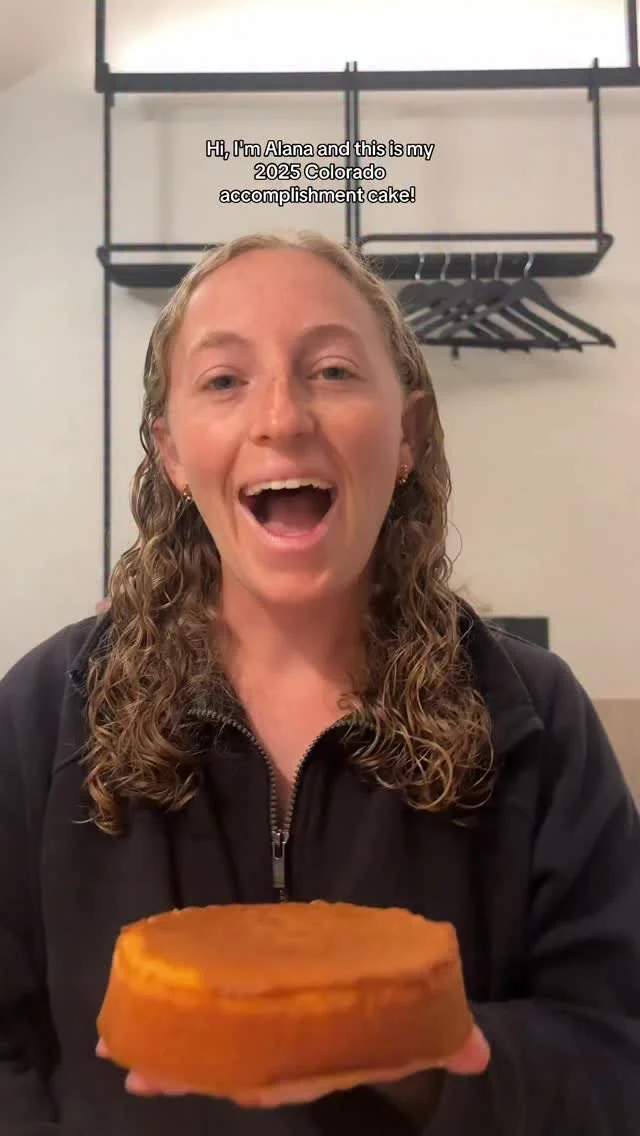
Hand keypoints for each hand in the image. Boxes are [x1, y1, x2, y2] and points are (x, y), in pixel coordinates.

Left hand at [96, 1024, 489, 1108]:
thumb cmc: (392, 1023)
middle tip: (137, 1077)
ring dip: (165, 1057)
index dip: (260, 1084)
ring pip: (209, 1056)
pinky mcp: (246, 1004)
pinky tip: (135, 1020)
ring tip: (116, 1054)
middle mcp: (285, 1058)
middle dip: (188, 1076)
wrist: (377, 1013)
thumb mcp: (420, 1028)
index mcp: (320, 1060)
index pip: (291, 1080)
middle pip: (232, 1073)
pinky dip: (172, 1023)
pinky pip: (205, 1023)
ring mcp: (261, 1038)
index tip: (235, 1088)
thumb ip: (447, 1038)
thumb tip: (480, 1053)